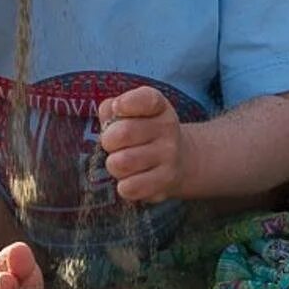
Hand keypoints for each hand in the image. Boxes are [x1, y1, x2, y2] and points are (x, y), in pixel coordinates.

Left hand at [97, 86, 186, 202]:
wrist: (180, 160)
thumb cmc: (143, 132)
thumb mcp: (130, 113)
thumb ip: (112, 108)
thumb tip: (109, 111)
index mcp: (159, 106)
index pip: (145, 100)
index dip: (125, 104)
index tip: (118, 109)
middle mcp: (168, 128)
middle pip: (122, 134)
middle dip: (108, 141)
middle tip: (113, 145)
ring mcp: (169, 156)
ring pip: (121, 163)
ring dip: (113, 165)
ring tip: (122, 162)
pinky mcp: (166, 181)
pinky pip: (130, 188)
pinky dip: (123, 185)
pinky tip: (131, 178)